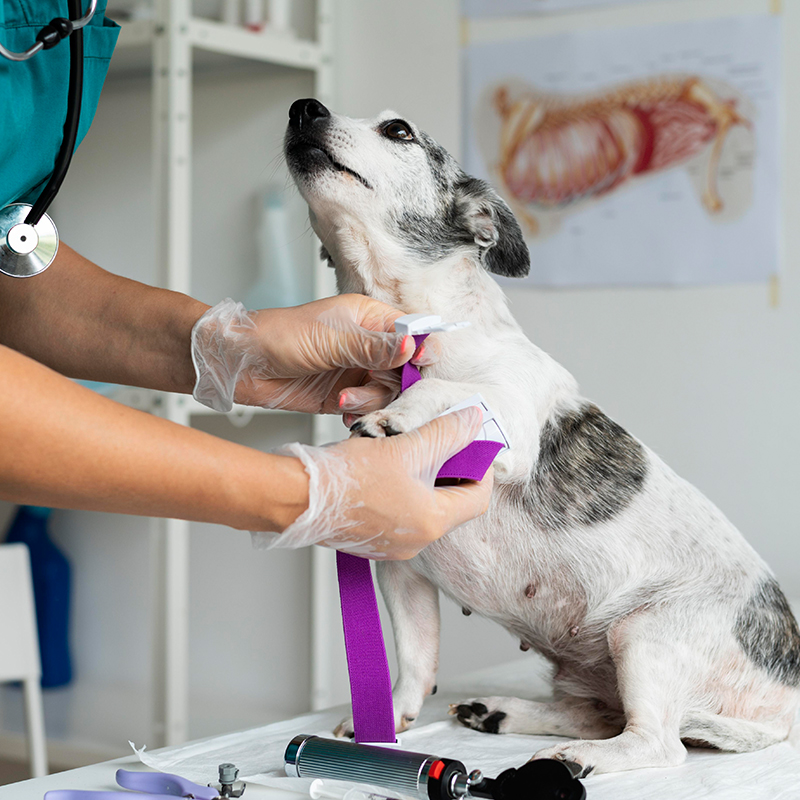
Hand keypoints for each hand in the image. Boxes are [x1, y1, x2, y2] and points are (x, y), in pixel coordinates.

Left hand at [191, 295, 435, 413]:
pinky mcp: (344, 394)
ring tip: (345, 400)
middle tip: (375, 391)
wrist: (240, 365)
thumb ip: (372, 346)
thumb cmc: (276, 337)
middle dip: (395, 383)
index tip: (421, 366)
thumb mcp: (329, 340)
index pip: (412, 331)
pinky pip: (368, 408)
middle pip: (405, 368)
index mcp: (369, 318)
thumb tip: (412, 344)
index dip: (422, 349)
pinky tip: (342, 411)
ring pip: (389, 392)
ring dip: (371, 401)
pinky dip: (360, 413)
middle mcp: (367, 344)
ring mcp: (357, 370)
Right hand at [252, 407, 493, 559]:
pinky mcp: (374, 541)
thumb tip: (473, 419)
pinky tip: (388, 468)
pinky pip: (402, 516)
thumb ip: (445, 432)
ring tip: (411, 450)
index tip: (472, 444)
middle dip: (451, 470)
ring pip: (426, 508)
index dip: (481, 468)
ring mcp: (394, 545)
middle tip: (441, 442)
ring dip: (426, 479)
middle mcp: (417, 542)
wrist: (296, 496)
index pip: (479, 497)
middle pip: (453, 504)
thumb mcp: (405, 446)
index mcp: (432, 522)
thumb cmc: (347, 476)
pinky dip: (405, 491)